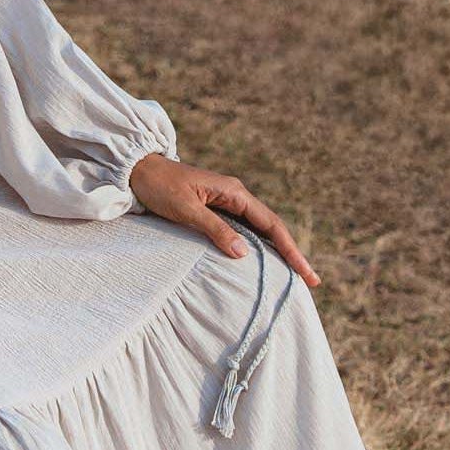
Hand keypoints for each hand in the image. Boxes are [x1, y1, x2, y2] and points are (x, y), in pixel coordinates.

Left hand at [127, 153, 321, 288]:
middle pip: (272, 228)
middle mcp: (236, 196)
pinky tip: (262, 260)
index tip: (306, 272)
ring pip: (259, 229)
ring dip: (277, 250)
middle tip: (310, 279)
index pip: (271, 225)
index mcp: (234, 193)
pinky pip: (243, 228)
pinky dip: (257, 245)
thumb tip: (244, 253)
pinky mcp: (215, 208)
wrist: (138, 169)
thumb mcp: (186, 210)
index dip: (291, 250)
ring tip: (293, 274)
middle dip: (291, 253)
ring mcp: (227, 201)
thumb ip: (215, 230)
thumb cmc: (159, 187)